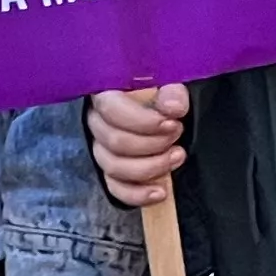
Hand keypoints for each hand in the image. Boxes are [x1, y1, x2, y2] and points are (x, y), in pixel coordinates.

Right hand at [87, 84, 190, 207]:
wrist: (166, 106)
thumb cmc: (163, 89)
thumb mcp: (171, 80)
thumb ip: (172, 89)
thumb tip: (173, 106)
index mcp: (107, 92)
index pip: (110, 109)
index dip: (141, 121)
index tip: (172, 124)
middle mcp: (97, 121)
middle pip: (113, 141)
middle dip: (152, 144)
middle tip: (177, 135)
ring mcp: (102, 147)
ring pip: (113, 166)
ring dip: (149, 168)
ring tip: (176, 157)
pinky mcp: (112, 170)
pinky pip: (115, 188)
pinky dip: (137, 194)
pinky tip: (160, 192)